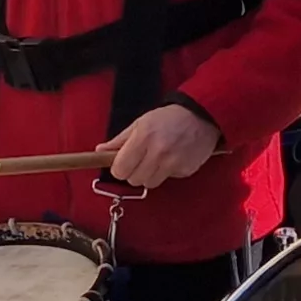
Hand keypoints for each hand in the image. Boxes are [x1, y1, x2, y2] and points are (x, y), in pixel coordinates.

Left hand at [100, 103, 222, 188]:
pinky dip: (166, 173)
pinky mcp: (185, 170)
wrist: (201, 116)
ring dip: (149, 175)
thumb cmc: (168, 118)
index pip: (120, 169)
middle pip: (133, 180)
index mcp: (143, 137)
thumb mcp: (140, 123)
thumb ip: (120, 140)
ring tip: (156, 160)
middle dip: (134, 173)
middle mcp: (158, 152)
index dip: (119, 168)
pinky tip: (172, 159)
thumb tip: (100, 151)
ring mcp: (173, 163)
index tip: (122, 164)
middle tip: (141, 160)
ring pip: (149, 184)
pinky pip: (167, 180)